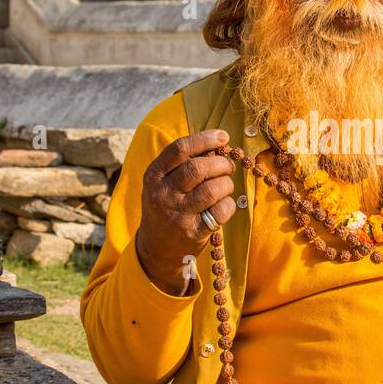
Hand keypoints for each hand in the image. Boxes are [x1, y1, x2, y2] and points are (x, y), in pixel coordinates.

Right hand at [135, 130, 234, 294]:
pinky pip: (220, 211)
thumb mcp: (162, 183)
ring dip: (227, 184)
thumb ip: (182, 164)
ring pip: (212, 189)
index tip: (223, 137)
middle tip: (228, 166)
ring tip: (226, 185)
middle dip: (220, 163)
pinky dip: (229, 204)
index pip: (179, 149)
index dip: (205, 139)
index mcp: (153, 176)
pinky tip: (224, 204)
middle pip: (198, 168)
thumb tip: (217, 143)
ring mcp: (177, 214)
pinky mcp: (193, 232)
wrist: (156, 246)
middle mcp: (163, 194)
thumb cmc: (166, 205)